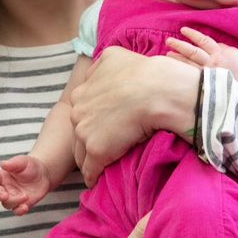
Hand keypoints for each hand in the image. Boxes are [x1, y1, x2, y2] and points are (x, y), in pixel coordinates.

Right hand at [0, 154, 52, 215]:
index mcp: (1, 177)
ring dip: (14, 201)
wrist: (44, 174)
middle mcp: (4, 188)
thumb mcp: (23, 162)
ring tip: (25, 195)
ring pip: (7, 204)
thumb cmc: (30, 166)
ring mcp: (12, 197)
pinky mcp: (21, 204)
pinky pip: (17, 211)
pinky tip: (24, 207)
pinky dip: (19, 210)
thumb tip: (3, 163)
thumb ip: (13, 163)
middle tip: (4, 195)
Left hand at [66, 47, 199, 186]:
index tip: (103, 124)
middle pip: (79, 128)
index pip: (83, 107)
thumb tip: (101, 68)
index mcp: (83, 87)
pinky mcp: (97, 149)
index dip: (93, 116)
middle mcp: (78, 107)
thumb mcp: (116, 56)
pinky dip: (94, 176)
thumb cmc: (146, 72)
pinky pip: (91, 169)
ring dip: (88, 159)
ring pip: (81, 150)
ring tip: (98, 168)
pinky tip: (98, 181)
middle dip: (88, 137)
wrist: (158, 91)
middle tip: (103, 145)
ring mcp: (85, 129)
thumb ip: (102, 64)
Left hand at [166, 27, 237, 79]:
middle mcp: (211, 62)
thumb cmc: (237, 66)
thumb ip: (219, 46)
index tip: (183, 30)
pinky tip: (174, 69)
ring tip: (168, 54)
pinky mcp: (205, 82)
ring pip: (189, 64)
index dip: (192, 34)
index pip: (203, 40)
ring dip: (177, 59)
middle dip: (180, 45)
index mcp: (218, 52)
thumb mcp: (231, 51)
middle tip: (169, 41)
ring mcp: (207, 73)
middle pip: (193, 52)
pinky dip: (182, 71)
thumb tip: (206, 42)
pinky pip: (191, 76)